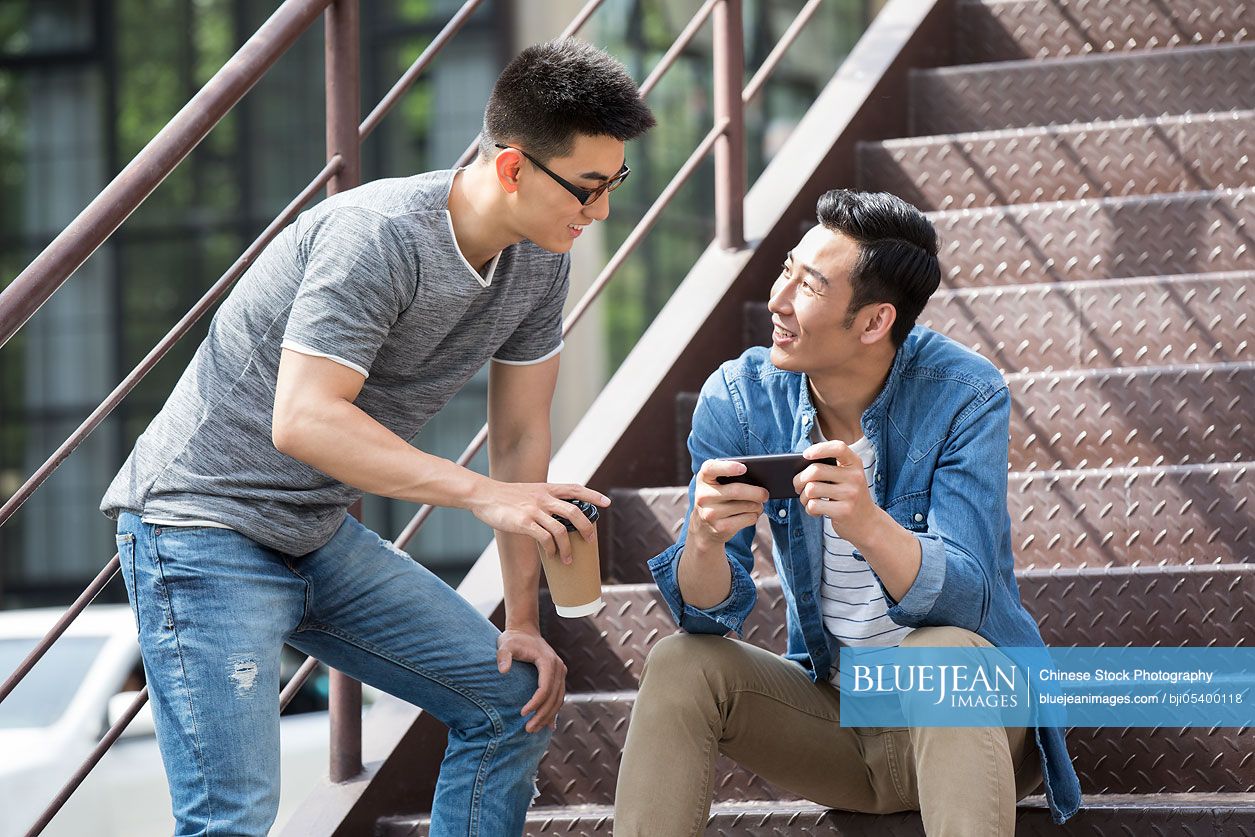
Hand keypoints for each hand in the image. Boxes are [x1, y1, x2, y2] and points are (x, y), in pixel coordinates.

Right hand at [470, 481, 608, 564]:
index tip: (607, 503)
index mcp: (547, 488)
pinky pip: (545, 538)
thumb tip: (559, 516)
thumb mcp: (531, 491)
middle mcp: (544, 497)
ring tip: (568, 559)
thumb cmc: (507, 496)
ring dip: (568, 548)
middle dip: (587, 528)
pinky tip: (552, 555)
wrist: (484, 495)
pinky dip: (552, 549)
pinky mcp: (524, 522)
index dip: (593, 496)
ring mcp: (534, 510)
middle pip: (575, 511)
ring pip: (562, 529)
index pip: (576, 489)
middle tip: (590, 541)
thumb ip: (545, 499)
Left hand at [497, 628, 566, 732]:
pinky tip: (549, 726)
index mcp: (547, 661)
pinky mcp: (558, 677)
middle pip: (554, 697)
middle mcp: (558, 667)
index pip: (545, 687)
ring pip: (558, 699)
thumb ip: (503, 656)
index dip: (536, 703)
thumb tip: (502, 671)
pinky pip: (558, 697)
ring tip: (534, 729)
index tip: (522, 713)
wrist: (525, 630)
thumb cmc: (513, 639)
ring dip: (548, 716)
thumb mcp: (505, 645)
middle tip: (528, 729)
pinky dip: (554, 711)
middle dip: (542, 715)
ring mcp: (560, 672)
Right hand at [688, 458, 769, 547]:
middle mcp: (703, 495)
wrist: (703, 527)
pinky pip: (748, 519)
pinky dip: (755, 516)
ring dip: (758, 505)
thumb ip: (729, 476)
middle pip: (737, 491)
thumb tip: (758, 480)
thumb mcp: (716, 484)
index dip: (728, 467)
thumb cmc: (717, 498)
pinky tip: (751, 514)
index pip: (711, 468)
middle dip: (757, 492)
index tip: (744, 468)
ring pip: (746, 506)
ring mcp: (710, 513)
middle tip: (765, 494)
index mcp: (703, 478)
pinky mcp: (720, 527)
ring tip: (758, 504)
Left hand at [793, 440, 875, 540]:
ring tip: (807, 500)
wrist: (867, 522)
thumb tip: (798, 469)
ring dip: (803, 497)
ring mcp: (851, 494)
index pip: (839, 448)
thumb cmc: (848, 495)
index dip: (820, 448)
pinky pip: (814, 505)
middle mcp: (855, 477)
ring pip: (811, 489)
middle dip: (800, 479)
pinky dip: (809, 509)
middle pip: (816, 471)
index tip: (805, 454)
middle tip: (798, 485)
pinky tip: (816, 510)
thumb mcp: (846, 477)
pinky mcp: (844, 511)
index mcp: (855, 463)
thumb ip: (829, 468)